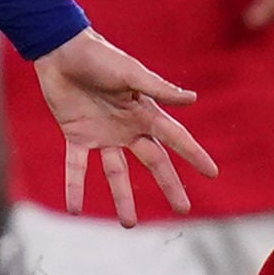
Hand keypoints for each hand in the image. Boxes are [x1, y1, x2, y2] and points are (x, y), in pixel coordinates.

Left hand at [33, 29, 218, 225]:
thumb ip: (158, 88)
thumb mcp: (131, 73)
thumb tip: (192, 99)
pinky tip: (74, 210)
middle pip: (153, 161)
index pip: (176, 137)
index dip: (194, 155)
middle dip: (169, 185)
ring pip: (116, 173)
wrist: (60, 49)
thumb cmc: (99, 56)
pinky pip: (76, 167)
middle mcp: (127, 127)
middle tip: (183, 209)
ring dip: (122, 198)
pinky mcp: (76, 135)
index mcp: (144, 111)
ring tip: (128, 225)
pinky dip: (74, 187)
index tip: (212, 173)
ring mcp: (102, 134)